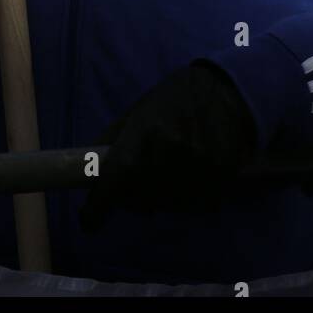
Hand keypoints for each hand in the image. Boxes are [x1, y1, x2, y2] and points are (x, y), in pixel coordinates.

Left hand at [80, 61, 256, 231]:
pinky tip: (187, 176)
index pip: (114, 183)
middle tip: (133, 184)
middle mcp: (170, 154)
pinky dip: (185, 198)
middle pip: (139, 201)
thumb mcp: (138, 111)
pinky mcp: (220, 179)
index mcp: (144, 134)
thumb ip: (112, 141)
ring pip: (166, 206)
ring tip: (165, 173)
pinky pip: (193, 205)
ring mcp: (197, 168)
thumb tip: (86, 169)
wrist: (225, 91)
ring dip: (159, 198)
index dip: (97, 208)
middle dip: (130, 197)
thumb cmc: (174, 98)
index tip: (89, 221)